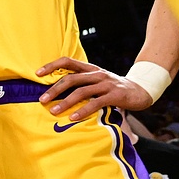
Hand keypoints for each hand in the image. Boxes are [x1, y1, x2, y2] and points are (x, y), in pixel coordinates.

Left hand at [35, 55, 149, 122]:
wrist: (141, 90)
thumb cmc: (113, 88)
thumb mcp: (97, 81)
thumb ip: (81, 84)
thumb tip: (56, 92)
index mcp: (90, 68)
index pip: (67, 61)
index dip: (52, 66)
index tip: (37, 74)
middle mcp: (96, 73)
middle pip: (71, 78)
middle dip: (54, 89)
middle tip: (42, 100)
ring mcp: (106, 83)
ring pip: (81, 91)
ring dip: (65, 102)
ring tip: (54, 111)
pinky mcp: (115, 95)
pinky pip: (95, 103)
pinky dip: (83, 110)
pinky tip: (73, 118)